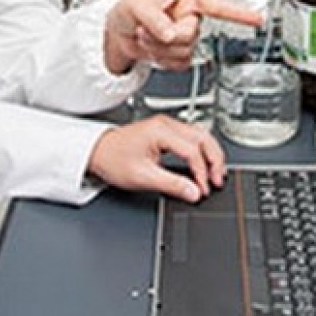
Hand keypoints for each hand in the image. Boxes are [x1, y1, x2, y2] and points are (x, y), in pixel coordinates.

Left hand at [86, 115, 225, 203]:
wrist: (97, 152)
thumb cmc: (113, 159)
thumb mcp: (143, 176)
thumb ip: (171, 184)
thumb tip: (193, 192)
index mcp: (160, 131)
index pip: (192, 151)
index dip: (201, 172)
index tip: (203, 188)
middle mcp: (166, 124)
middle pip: (203, 138)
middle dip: (214, 160)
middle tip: (217, 180)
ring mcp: (166, 126)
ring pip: (200, 135)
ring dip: (210, 154)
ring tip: (214, 174)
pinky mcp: (165, 131)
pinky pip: (192, 138)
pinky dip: (201, 151)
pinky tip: (203, 164)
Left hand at [103, 0, 262, 74]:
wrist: (116, 34)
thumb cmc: (126, 11)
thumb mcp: (136, 5)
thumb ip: (154, 18)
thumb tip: (170, 32)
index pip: (218, 6)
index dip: (240, 14)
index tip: (258, 20)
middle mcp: (188, 18)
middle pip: (192, 35)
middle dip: (168, 37)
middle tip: (149, 30)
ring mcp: (184, 38)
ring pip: (185, 53)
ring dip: (161, 50)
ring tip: (146, 37)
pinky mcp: (178, 55)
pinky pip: (179, 65)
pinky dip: (162, 61)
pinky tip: (152, 51)